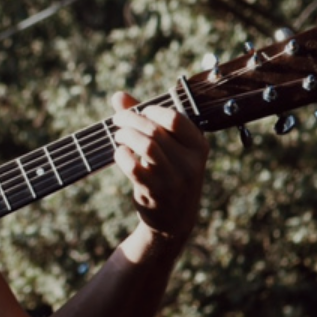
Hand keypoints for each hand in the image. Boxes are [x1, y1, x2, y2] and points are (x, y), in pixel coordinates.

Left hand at [109, 91, 208, 253]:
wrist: (174, 220)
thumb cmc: (169, 174)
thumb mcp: (169, 148)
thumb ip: (145, 120)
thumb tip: (118, 95)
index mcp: (199, 146)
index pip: (176, 118)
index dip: (152, 111)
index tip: (140, 112)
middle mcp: (191, 162)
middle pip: (155, 129)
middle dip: (130, 120)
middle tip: (117, 121)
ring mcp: (174, 178)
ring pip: (146, 145)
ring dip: (125, 135)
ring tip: (117, 136)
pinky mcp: (156, 192)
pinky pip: (134, 167)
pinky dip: (122, 156)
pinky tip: (120, 154)